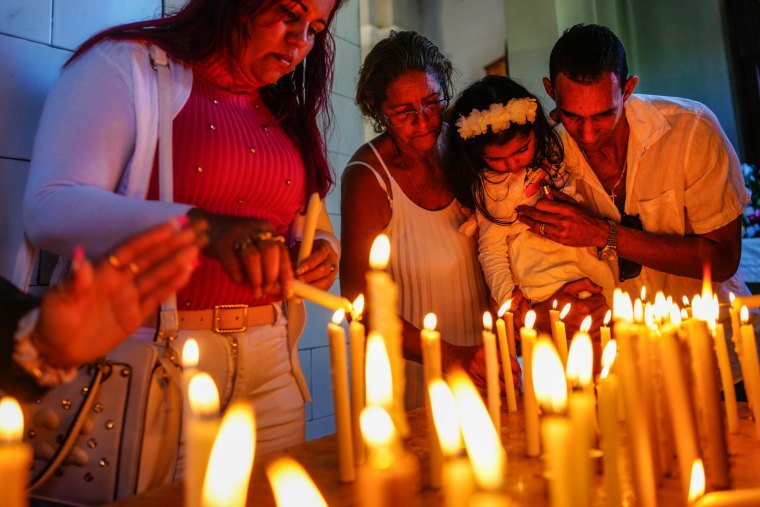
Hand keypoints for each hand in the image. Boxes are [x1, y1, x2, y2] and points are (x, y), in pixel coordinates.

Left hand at [34, 218, 204, 367]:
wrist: (57, 350)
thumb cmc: (54, 320)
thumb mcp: (59, 300)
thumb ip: (74, 281)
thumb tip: (80, 257)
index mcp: (103, 271)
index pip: (132, 249)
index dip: (151, 237)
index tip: (171, 225)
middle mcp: (120, 280)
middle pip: (151, 259)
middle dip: (172, 245)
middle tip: (194, 232)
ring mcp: (130, 297)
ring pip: (158, 276)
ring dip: (177, 263)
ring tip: (196, 251)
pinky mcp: (135, 315)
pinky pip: (157, 297)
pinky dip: (172, 286)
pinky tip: (187, 274)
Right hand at [189, 208, 293, 298]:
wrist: (207, 228)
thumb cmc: (236, 243)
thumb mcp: (255, 247)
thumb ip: (268, 266)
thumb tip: (281, 290)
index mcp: (267, 229)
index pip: (282, 251)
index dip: (286, 273)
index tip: (287, 292)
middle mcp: (254, 228)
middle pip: (270, 252)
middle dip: (271, 276)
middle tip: (267, 291)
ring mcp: (237, 234)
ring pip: (253, 257)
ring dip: (256, 279)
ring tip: (256, 292)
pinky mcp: (221, 243)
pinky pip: (233, 263)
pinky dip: (239, 277)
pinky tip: (240, 282)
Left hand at [294, 239, 337, 290]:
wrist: (319, 252)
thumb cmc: (307, 250)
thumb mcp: (301, 249)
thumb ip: (296, 256)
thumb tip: (286, 267)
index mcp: (325, 248)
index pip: (319, 255)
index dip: (309, 264)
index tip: (298, 270)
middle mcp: (331, 259)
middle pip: (324, 270)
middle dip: (309, 277)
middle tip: (297, 281)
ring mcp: (333, 270)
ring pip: (326, 280)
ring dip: (312, 285)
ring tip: (300, 288)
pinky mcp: (331, 280)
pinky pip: (326, 288)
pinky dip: (315, 291)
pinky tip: (305, 293)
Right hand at [442, 342, 521, 395]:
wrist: (454, 358)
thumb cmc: (472, 354)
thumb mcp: (485, 349)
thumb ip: (498, 357)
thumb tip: (515, 370)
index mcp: (488, 351)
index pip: (506, 360)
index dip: (515, 368)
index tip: (518, 373)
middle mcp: (483, 360)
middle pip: (504, 373)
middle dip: (513, 381)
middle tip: (518, 384)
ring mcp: (478, 371)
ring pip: (497, 384)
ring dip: (507, 389)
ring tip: (513, 390)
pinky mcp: (474, 381)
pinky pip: (489, 388)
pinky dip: (497, 392)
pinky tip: (502, 392)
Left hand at [516, 190, 606, 247]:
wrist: (597, 232)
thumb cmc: (585, 216)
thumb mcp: (573, 203)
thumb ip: (558, 195)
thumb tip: (545, 187)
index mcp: (565, 209)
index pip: (543, 205)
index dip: (537, 203)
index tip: (535, 203)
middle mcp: (561, 220)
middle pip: (537, 215)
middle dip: (525, 212)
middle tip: (518, 209)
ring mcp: (559, 231)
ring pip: (537, 226)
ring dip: (526, 222)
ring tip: (520, 218)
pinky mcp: (559, 240)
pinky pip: (542, 234)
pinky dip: (534, 230)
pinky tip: (529, 227)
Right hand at [523, 278, 608, 340]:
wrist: (545, 319)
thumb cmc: (556, 303)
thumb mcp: (568, 288)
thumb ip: (585, 283)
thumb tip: (599, 289)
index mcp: (583, 307)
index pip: (602, 299)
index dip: (596, 296)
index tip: (590, 297)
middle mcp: (586, 320)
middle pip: (606, 310)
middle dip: (600, 305)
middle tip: (591, 304)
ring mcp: (587, 330)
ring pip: (606, 321)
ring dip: (601, 315)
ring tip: (591, 313)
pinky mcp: (585, 337)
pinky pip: (602, 333)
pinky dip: (602, 328)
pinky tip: (595, 323)